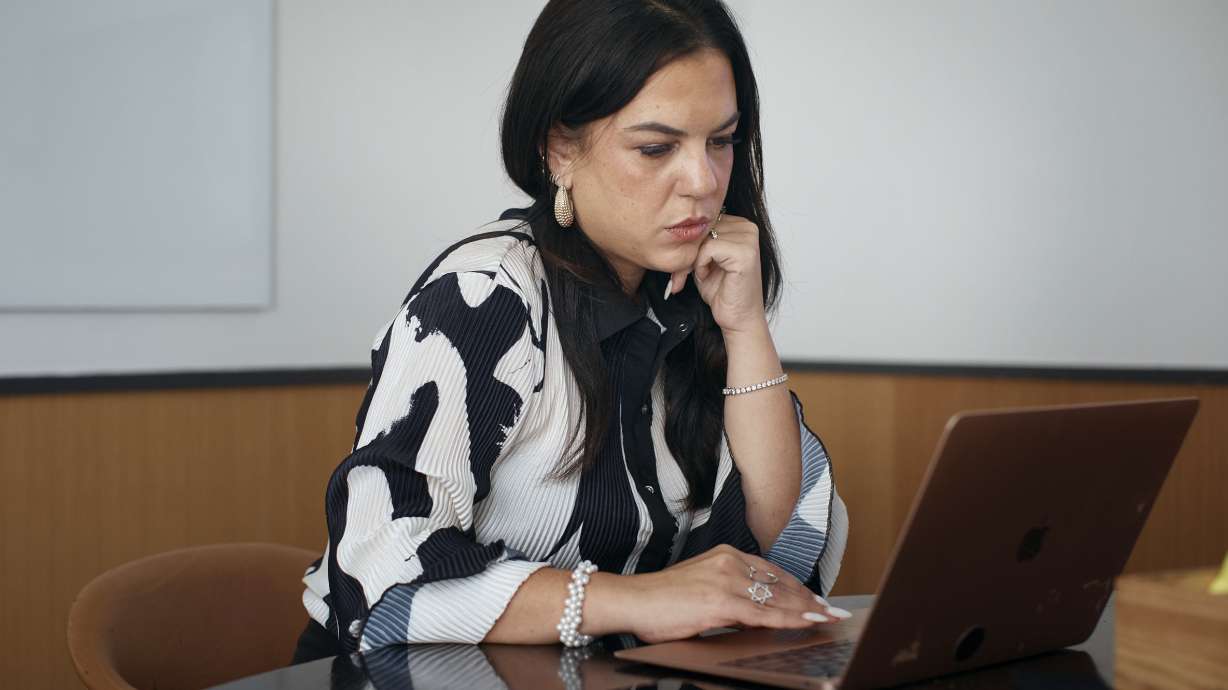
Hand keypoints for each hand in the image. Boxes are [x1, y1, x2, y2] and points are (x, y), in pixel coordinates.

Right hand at [617, 544, 847, 643]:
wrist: (633, 601)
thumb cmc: (660, 599)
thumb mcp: (700, 586)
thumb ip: (727, 593)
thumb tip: (750, 612)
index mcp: (724, 555)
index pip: (772, 571)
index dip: (797, 586)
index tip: (816, 598)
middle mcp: (729, 562)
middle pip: (780, 583)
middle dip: (809, 599)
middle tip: (832, 610)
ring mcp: (726, 581)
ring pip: (777, 598)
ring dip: (807, 609)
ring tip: (828, 618)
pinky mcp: (721, 602)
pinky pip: (764, 613)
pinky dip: (790, 619)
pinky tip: (807, 623)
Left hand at [668, 214, 765, 334]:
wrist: (738, 318)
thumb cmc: (722, 291)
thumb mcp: (705, 259)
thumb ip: (698, 240)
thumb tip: (675, 225)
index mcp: (741, 225)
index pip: (705, 220)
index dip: (691, 242)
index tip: (683, 265)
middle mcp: (748, 228)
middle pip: (703, 227)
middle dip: (687, 251)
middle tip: (682, 275)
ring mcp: (749, 239)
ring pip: (703, 237)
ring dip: (693, 259)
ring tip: (698, 275)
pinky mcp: (745, 253)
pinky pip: (709, 248)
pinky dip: (701, 264)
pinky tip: (707, 276)